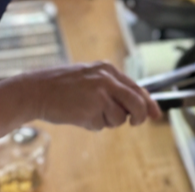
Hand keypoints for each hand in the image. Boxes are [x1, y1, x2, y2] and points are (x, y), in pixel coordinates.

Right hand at [16, 61, 161, 130]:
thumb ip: (111, 88)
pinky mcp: (92, 108)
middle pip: (136, 103)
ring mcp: (100, 93)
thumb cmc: (63, 86)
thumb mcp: (90, 78)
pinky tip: (79, 115)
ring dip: (107, 121)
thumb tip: (136, 106)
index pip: (137, 87)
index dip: (149, 103)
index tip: (156, 114)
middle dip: (138, 117)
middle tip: (134, 122)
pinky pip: (102, 125)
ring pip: (119, 118)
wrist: (37, 89)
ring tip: (88, 111)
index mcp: (108, 69)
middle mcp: (107, 79)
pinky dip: (93, 125)